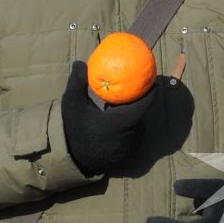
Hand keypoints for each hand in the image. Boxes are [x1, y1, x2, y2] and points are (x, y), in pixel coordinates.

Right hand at [61, 60, 153, 176]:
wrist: (72, 160)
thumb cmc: (74, 130)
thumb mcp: (72, 104)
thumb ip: (77, 83)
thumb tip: (80, 63)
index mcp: (123, 122)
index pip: (145, 103)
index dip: (150, 90)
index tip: (151, 79)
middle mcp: (132, 135)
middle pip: (141, 113)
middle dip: (138, 101)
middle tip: (132, 88)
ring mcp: (131, 147)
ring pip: (137, 125)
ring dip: (131, 115)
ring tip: (122, 106)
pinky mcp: (128, 155)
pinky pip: (133, 136)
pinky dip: (128, 128)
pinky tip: (116, 122)